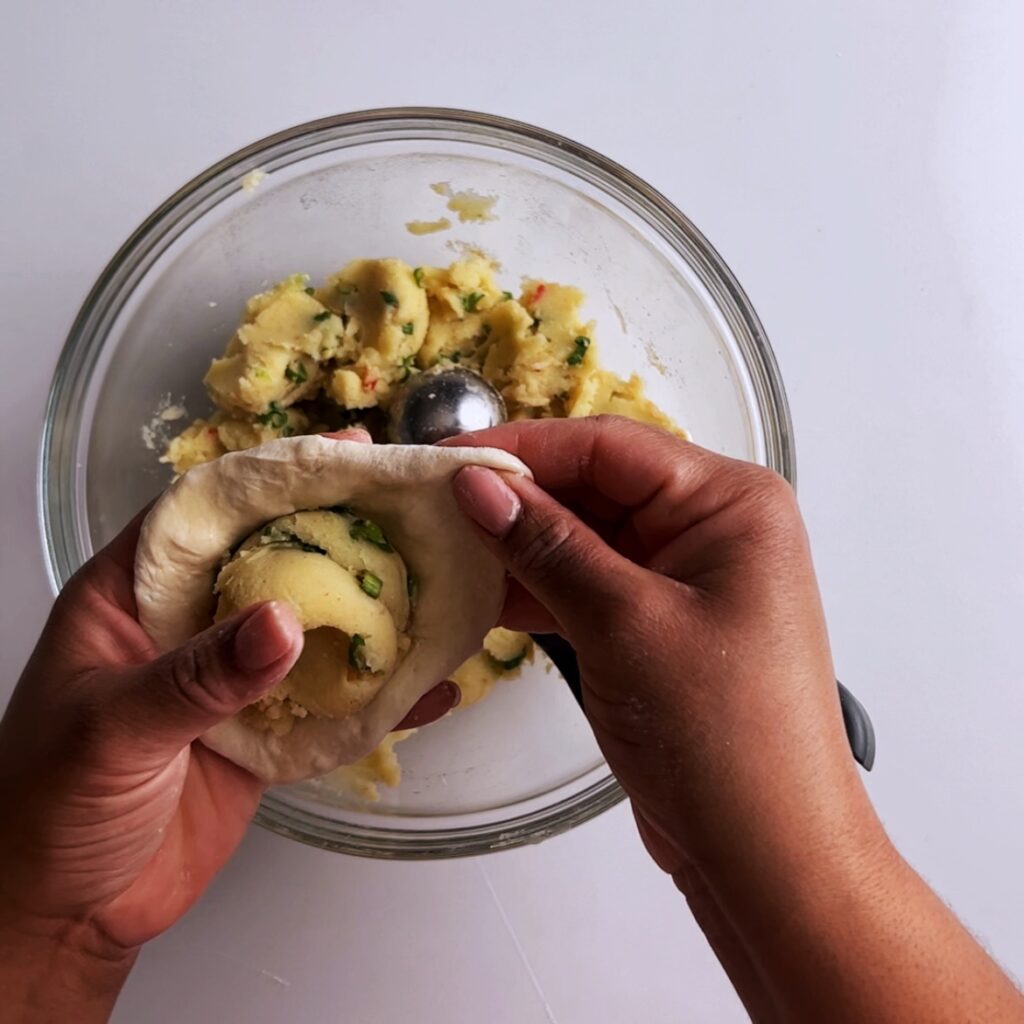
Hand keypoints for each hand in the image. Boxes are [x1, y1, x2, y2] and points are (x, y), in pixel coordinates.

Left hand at [0, 429, 455, 1020]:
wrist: (63, 914)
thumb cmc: (45, 808)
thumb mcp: (111, 728)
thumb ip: (195, 676)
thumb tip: (285, 622)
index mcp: (133, 594)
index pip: (208, 511)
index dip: (275, 475)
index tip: (346, 451)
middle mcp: (188, 622)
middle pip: (273, 557)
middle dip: (338, 531)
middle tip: (410, 507)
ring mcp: (229, 676)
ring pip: (309, 621)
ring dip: (367, 606)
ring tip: (435, 577)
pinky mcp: (263, 727)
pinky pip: (327, 694)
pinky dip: (376, 688)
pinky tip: (428, 682)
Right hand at [451, 416, 1023, 1022]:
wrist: (767, 855)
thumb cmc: (720, 734)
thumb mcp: (626, 625)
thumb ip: (547, 546)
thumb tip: (474, 484)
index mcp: (729, 502)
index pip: (609, 446)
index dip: (521, 447)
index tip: (442, 459)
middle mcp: (710, 528)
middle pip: (594, 487)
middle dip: (514, 498)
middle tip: (428, 504)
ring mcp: (682, 580)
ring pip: (583, 538)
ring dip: (516, 546)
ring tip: (437, 546)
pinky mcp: (655, 626)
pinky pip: (586, 586)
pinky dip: (535, 591)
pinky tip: (475, 594)